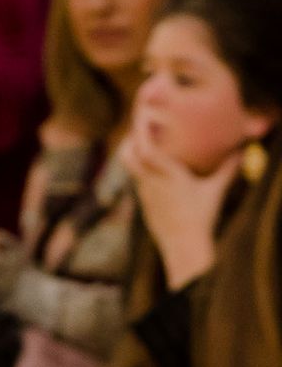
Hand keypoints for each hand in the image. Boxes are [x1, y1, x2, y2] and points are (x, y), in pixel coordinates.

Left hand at [120, 118, 237, 285]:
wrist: (184, 247)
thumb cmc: (201, 217)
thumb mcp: (215, 192)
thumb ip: (226, 171)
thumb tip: (240, 153)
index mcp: (168, 175)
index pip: (144, 149)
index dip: (139, 132)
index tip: (142, 119)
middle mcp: (151, 182)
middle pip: (127, 155)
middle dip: (129, 140)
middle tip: (138, 132)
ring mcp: (144, 194)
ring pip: (131, 168)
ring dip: (134, 155)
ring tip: (144, 146)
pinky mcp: (143, 205)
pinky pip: (138, 182)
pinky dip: (141, 172)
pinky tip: (151, 172)